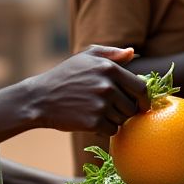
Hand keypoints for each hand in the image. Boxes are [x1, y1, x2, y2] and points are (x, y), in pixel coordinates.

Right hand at [24, 45, 149, 135]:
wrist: (40, 98)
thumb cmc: (64, 76)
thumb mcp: (85, 57)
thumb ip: (111, 53)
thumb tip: (132, 52)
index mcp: (109, 68)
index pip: (140, 88)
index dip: (144, 99)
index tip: (141, 105)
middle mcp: (107, 86)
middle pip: (132, 107)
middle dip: (125, 110)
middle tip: (110, 108)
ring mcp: (100, 105)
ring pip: (122, 120)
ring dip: (114, 119)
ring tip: (96, 112)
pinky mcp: (93, 122)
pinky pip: (111, 130)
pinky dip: (104, 129)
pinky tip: (91, 121)